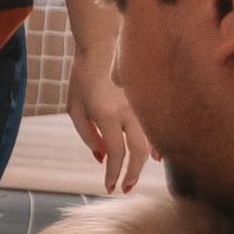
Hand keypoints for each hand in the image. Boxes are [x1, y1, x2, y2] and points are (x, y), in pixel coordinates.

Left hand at [65, 47, 151, 195]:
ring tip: (135, 177)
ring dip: (144, 163)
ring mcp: (140, 103)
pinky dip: (158, 144)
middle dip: (132, 174)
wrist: (100, 45)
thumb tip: (101, 158)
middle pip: (137, 151)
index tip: (110, 187)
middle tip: (125, 188)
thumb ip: (88, 134)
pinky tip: (158, 158)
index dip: (113, 173)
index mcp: (106, 113)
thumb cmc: (83, 78)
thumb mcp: (75, 108)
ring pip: (150, 140)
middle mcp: (127, 110)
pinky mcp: (146, 99)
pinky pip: (157, 126)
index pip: (115, 152)